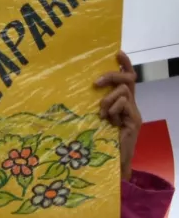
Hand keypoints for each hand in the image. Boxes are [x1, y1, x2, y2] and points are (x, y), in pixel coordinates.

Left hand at [95, 51, 142, 181]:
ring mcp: (134, 113)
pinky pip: (125, 103)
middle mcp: (130, 106)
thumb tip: (83, 91)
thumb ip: (93, 106)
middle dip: (113, 75)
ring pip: (124, 91)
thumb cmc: (94, 143)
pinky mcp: (135, 120)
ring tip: (101, 115)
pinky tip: (108, 121)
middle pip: (128, 80)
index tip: (117, 52)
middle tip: (96, 83)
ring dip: (108, 100)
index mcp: (120, 104)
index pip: (127, 80)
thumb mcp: (91, 119)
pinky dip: (113, 109)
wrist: (110, 164)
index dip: (124, 65)